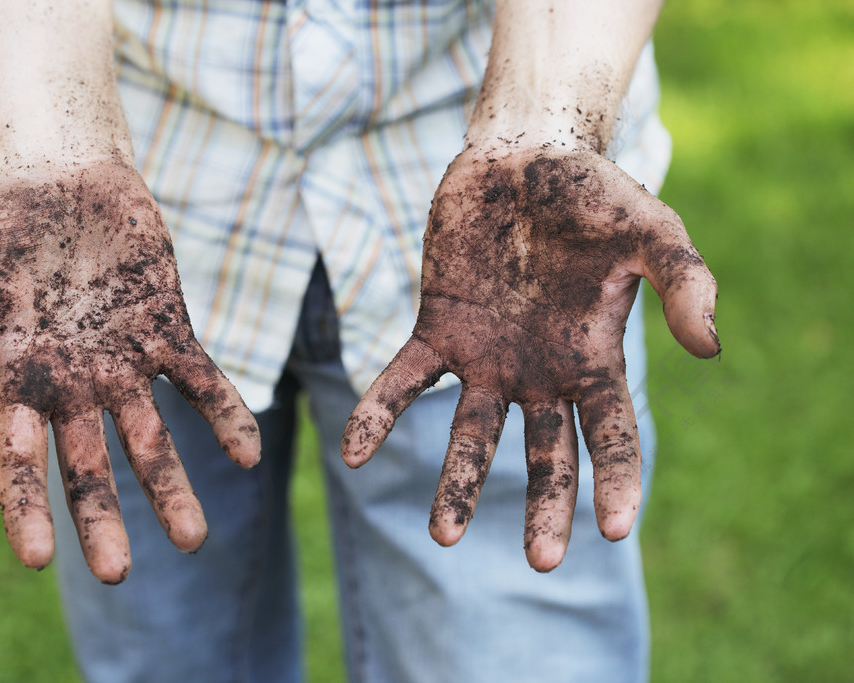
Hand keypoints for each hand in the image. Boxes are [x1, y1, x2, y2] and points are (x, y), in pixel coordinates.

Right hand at [0, 163, 259, 582]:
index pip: (20, 459)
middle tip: (119, 573)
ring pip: (151, 437)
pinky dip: (224, 414)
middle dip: (104, 517)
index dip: (25, 507)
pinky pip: (200, 381)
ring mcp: (124, 361)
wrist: (63, 175)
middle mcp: (75, 384)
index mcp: (19, 379)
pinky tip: (248, 453)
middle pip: (89, 465)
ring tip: (195, 538)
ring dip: (172, 486)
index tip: (37, 558)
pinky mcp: (168, 330)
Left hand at [342, 144, 717, 570]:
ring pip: (472, 434)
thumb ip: (686, 283)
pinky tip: (352, 452)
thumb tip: (710, 348)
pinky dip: (379, 414)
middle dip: (544, 505)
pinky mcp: (436, 331)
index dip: (617, 482)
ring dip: (457, 482)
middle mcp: (539, 372)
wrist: (522, 155)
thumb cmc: (594, 192)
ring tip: (443, 535)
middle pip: (545, 453)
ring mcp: (485, 357)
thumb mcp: (652, 230)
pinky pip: (405, 383)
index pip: (611, 435)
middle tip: (540, 562)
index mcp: (593, 359)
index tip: (616, 530)